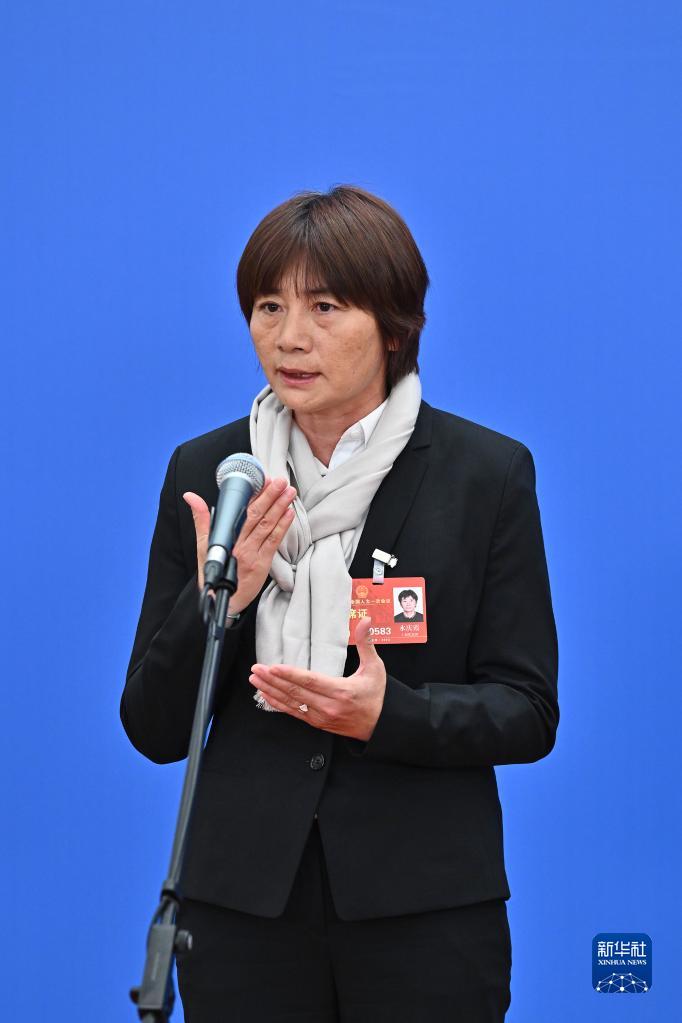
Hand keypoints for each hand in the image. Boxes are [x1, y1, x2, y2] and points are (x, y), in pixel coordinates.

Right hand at [183, 477, 296, 613]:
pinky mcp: (262, 564)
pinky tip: (289, 513)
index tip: (264, 481)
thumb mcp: (203, 545)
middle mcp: (240, 545)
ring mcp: (252, 554)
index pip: (243, 512)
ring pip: (267, 526)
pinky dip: (282, 526)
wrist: (222, 600)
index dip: (255, 496)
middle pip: (257, 516)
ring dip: (279, 507)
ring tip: (289, 492)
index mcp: (227, 538)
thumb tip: (191, 497)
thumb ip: (201, 519)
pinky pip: (273, 541)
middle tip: (280, 481)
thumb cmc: (214, 571)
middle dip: (270, 496)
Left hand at [248, 617, 386, 740]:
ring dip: (270, 691)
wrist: (379, 725)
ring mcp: (321, 717)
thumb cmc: (376, 695)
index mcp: (341, 691)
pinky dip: (277, 704)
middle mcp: (328, 706)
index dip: (290, 674)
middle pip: (295, 692)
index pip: (310, 681)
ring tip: (255, 679)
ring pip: (291, 703)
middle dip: (273, 680)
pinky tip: (265, 695)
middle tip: (257, 669)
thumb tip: (366, 621)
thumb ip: (367, 643)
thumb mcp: (375, 668)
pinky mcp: (316, 723)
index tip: (273, 667)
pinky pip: (293, 713)